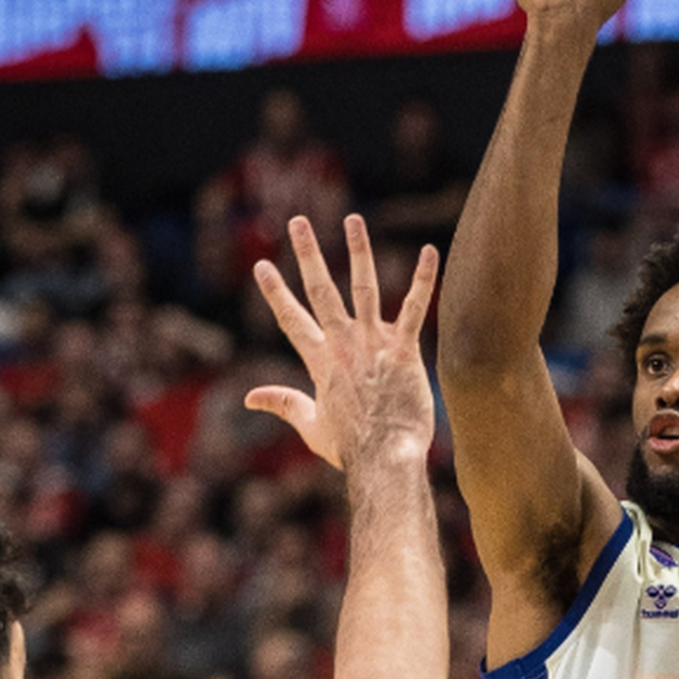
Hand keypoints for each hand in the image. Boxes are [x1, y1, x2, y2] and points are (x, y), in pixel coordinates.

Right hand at [246, 214, 438, 470]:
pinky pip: (415, 307)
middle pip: (321, 290)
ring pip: (363, 287)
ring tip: (353, 219)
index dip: (275, 292)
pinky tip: (429, 251)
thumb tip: (249, 397)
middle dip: (308, 254)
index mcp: (320, 361)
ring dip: (358, 251)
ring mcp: (374, 343)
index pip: (292, 318)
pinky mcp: (405, 349)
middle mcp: (343, 344)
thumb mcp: (310, 425)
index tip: (262, 265)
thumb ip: (283, 403)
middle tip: (298, 221)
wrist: (385, 459)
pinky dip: (423, 279)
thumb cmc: (351, 448)